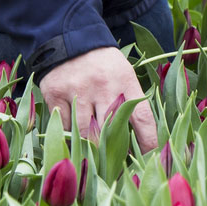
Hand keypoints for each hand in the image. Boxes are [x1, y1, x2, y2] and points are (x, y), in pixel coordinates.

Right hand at [38, 46, 157, 151]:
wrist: (70, 39)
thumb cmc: (103, 64)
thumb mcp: (123, 74)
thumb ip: (130, 102)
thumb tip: (139, 142)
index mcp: (125, 80)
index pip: (142, 117)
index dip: (149, 142)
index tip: (150, 158)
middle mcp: (102, 85)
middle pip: (111, 131)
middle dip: (114, 152)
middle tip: (117, 166)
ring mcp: (78, 89)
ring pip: (85, 133)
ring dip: (91, 147)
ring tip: (94, 157)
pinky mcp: (56, 94)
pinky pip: (65, 126)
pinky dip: (70, 134)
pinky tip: (74, 133)